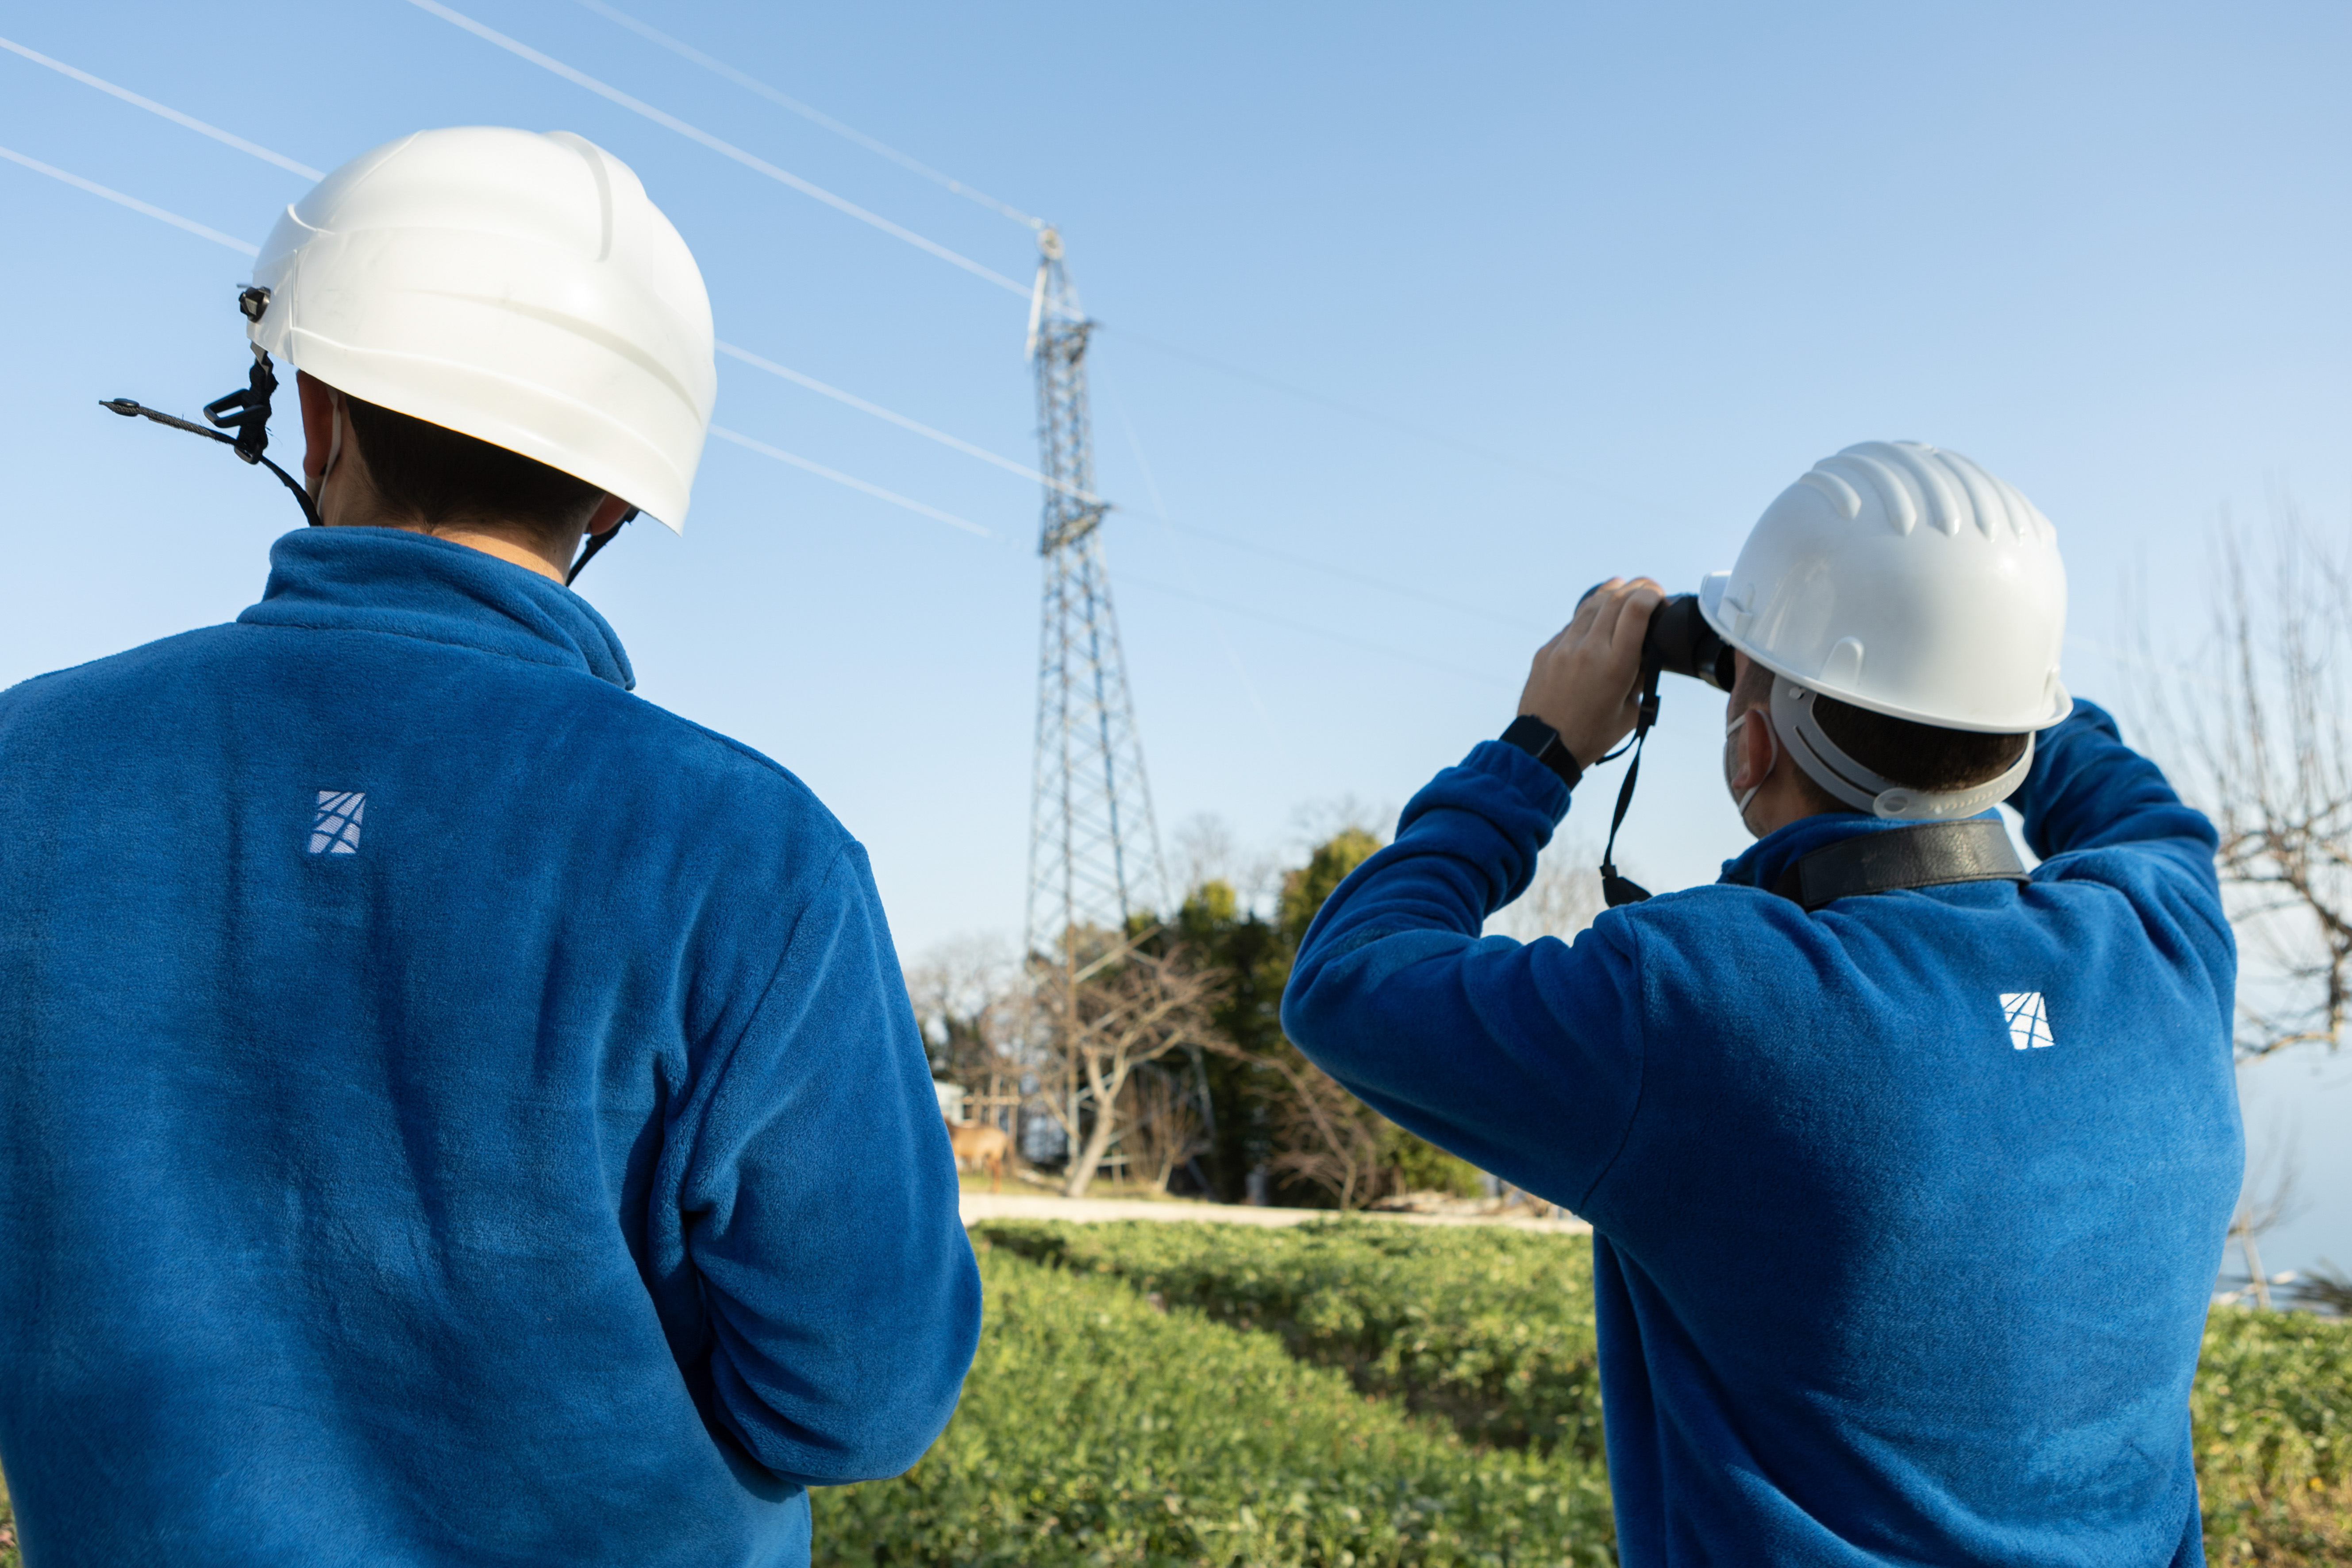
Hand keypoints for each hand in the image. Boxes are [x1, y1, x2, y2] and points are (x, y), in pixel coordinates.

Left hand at [1518, 578, 1661, 766]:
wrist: (1544, 747)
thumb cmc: (1592, 734)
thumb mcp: (1631, 711)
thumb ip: (1641, 678)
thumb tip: (1647, 651)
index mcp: (1615, 665)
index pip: (1635, 609)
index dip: (1651, 593)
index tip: (1659, 595)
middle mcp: (1588, 649)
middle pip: (1615, 599)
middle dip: (1636, 587)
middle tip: (1647, 588)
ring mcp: (1564, 648)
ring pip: (1590, 605)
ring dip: (1611, 593)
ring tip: (1623, 588)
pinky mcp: (1546, 651)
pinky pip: (1571, 624)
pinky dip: (1588, 616)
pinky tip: (1596, 617)